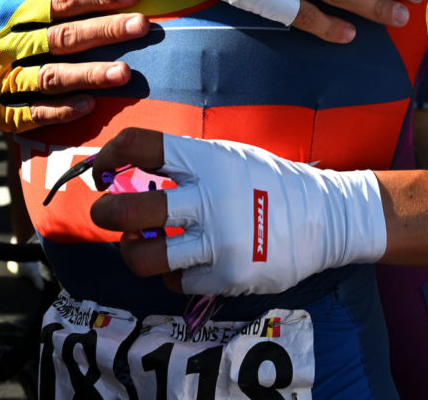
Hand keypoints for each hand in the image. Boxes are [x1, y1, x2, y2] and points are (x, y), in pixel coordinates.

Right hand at [0, 0, 146, 130]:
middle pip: (60, 38)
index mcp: (6, 11)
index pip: (58, 2)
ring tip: (124, 73)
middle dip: (104, 32)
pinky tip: (90, 106)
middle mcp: (3, 45)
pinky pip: (30, 114)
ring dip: (88, 76)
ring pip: (49, 79)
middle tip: (142, 26)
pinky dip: (60, 111)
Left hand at [88, 129, 386, 295]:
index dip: (110, 155)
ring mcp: (218, 241)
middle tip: (107, 213)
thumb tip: (132, 172)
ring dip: (132, 251)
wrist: (325, 219)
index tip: (102, 168)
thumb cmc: (269, 184)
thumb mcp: (231, 156)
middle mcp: (209, 199)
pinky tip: (185, 264)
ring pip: (146, 256)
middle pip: (130, 209)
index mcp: (207, 160)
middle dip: (107, 213)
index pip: (142, 146)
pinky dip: (174, 275)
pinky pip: (177, 282)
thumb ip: (187, 165)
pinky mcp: (227, 276)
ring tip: (137, 244)